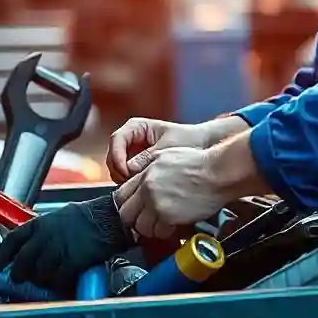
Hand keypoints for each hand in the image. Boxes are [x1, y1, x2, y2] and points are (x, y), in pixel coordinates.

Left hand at [0, 195, 130, 291]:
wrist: (109, 217)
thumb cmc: (86, 217)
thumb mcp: (57, 218)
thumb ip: (42, 233)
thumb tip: (31, 249)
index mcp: (40, 223)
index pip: (12, 241)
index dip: (0, 257)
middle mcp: (45, 236)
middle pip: (22, 262)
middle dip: (19, 274)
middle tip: (20, 279)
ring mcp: (58, 248)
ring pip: (39, 273)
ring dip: (41, 280)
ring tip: (48, 278)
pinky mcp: (72, 260)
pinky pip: (58, 279)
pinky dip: (59, 284)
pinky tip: (63, 282)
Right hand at [107, 116, 246, 183]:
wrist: (204, 147)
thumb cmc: (189, 139)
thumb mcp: (168, 147)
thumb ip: (148, 157)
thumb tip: (130, 169)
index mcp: (136, 127)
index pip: (116, 139)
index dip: (117, 156)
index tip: (125, 170)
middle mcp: (132, 140)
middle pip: (113, 155)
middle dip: (119, 170)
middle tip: (130, 183)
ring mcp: (134, 154)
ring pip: (118, 168)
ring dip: (124, 179)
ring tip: (138, 187)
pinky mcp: (139, 167)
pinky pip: (127, 176)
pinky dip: (131, 184)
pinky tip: (142, 190)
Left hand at [114, 147, 228, 239]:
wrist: (217, 172)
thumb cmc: (198, 163)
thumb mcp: (166, 156)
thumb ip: (148, 168)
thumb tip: (139, 180)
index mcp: (145, 174)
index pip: (121, 195)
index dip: (126, 205)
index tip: (133, 210)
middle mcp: (147, 189)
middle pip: (126, 214)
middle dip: (134, 220)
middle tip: (146, 221)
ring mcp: (156, 203)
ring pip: (140, 227)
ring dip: (150, 228)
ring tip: (161, 225)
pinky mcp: (169, 216)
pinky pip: (158, 232)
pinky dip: (165, 232)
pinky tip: (173, 226)